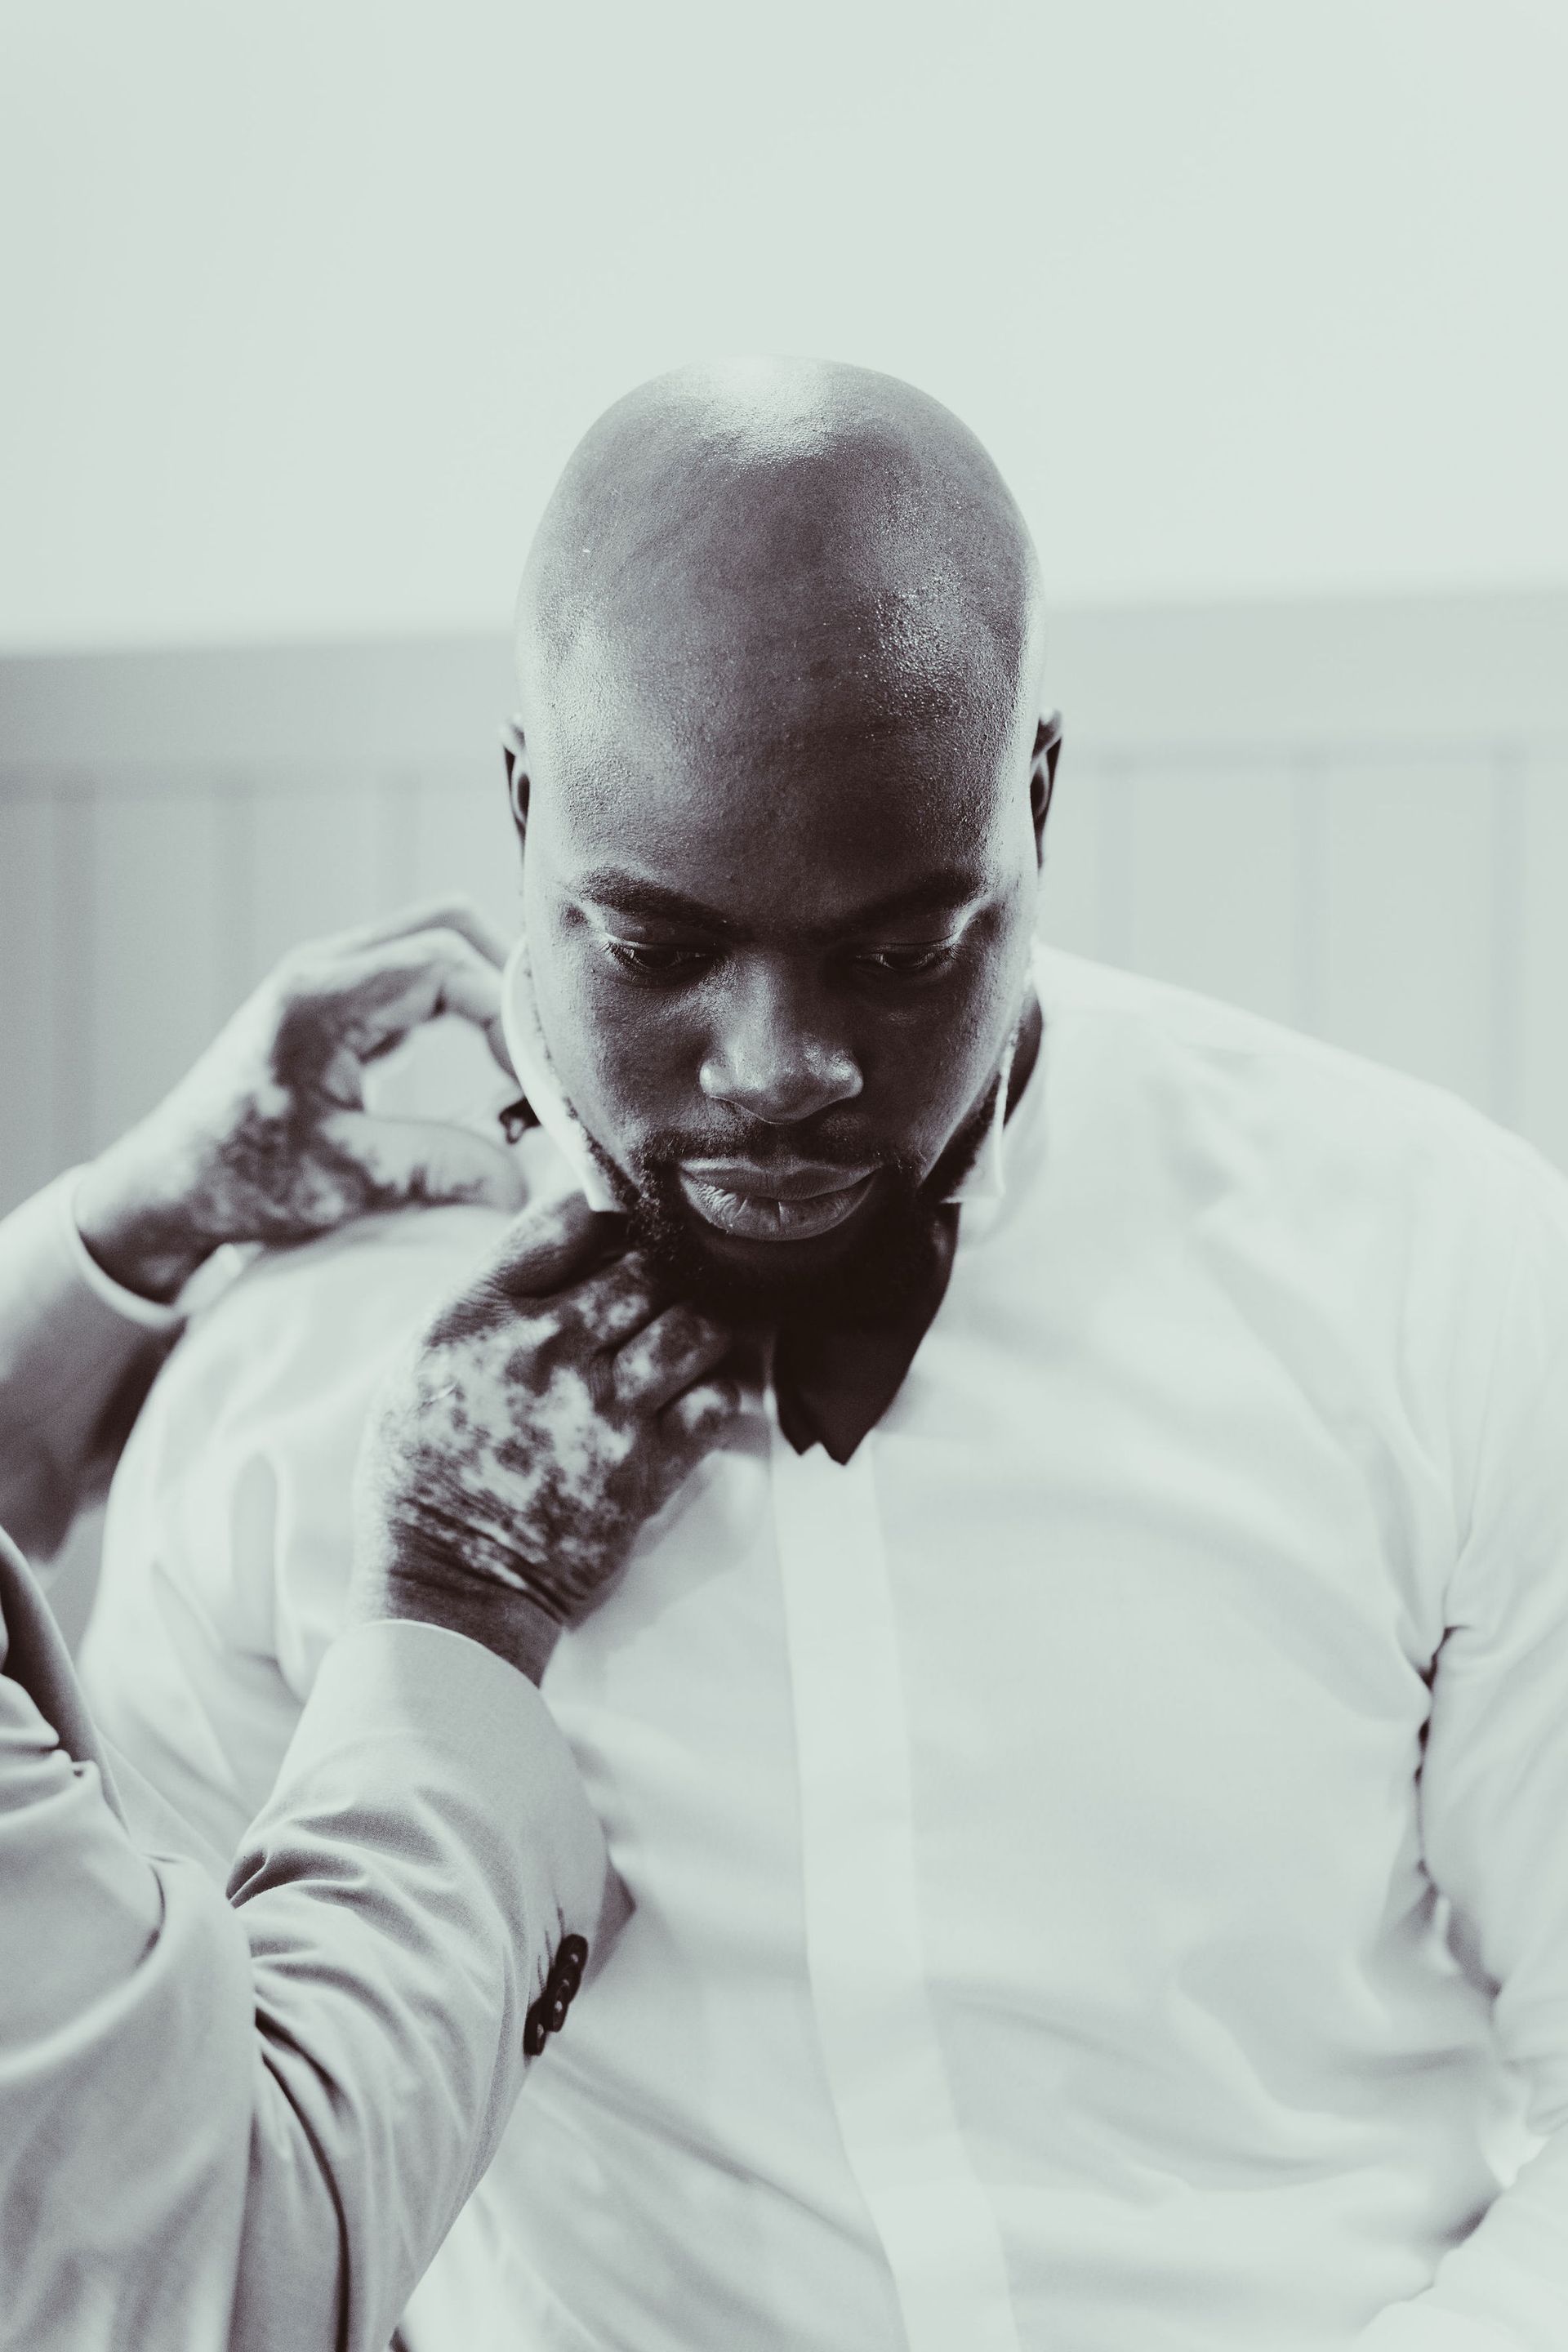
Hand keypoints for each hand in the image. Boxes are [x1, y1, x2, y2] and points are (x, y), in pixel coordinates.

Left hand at [74, 900, 526, 1301]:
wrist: (171, 1181)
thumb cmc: (243, 1178)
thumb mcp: (346, 1180)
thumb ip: (437, 1168)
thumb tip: (521, 1180)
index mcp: (322, 999)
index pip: (444, 962)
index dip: (505, 1011)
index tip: (532, 1076)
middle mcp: (324, 968)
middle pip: (447, 924)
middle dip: (506, 982)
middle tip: (541, 1052)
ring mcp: (328, 976)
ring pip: (434, 938)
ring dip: (484, 985)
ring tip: (519, 1053)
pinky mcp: (336, 998)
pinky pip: (415, 969)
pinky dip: (459, 998)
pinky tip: (481, 1054)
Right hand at [348, 1192, 740, 1681]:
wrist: (449, 1586)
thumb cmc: (424, 1472)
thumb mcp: (422, 1362)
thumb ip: (489, 1297)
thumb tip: (561, 1233)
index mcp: (477, 1316)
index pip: (569, 1220)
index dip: (608, 1216)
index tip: (622, 1228)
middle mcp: (544, 1351)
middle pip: (646, 1268)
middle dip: (664, 1272)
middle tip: (667, 1288)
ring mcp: (600, 1410)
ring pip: (694, 1325)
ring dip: (701, 1325)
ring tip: (689, 1338)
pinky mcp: (644, 1468)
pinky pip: (716, 1402)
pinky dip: (722, 1389)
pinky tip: (704, 1391)